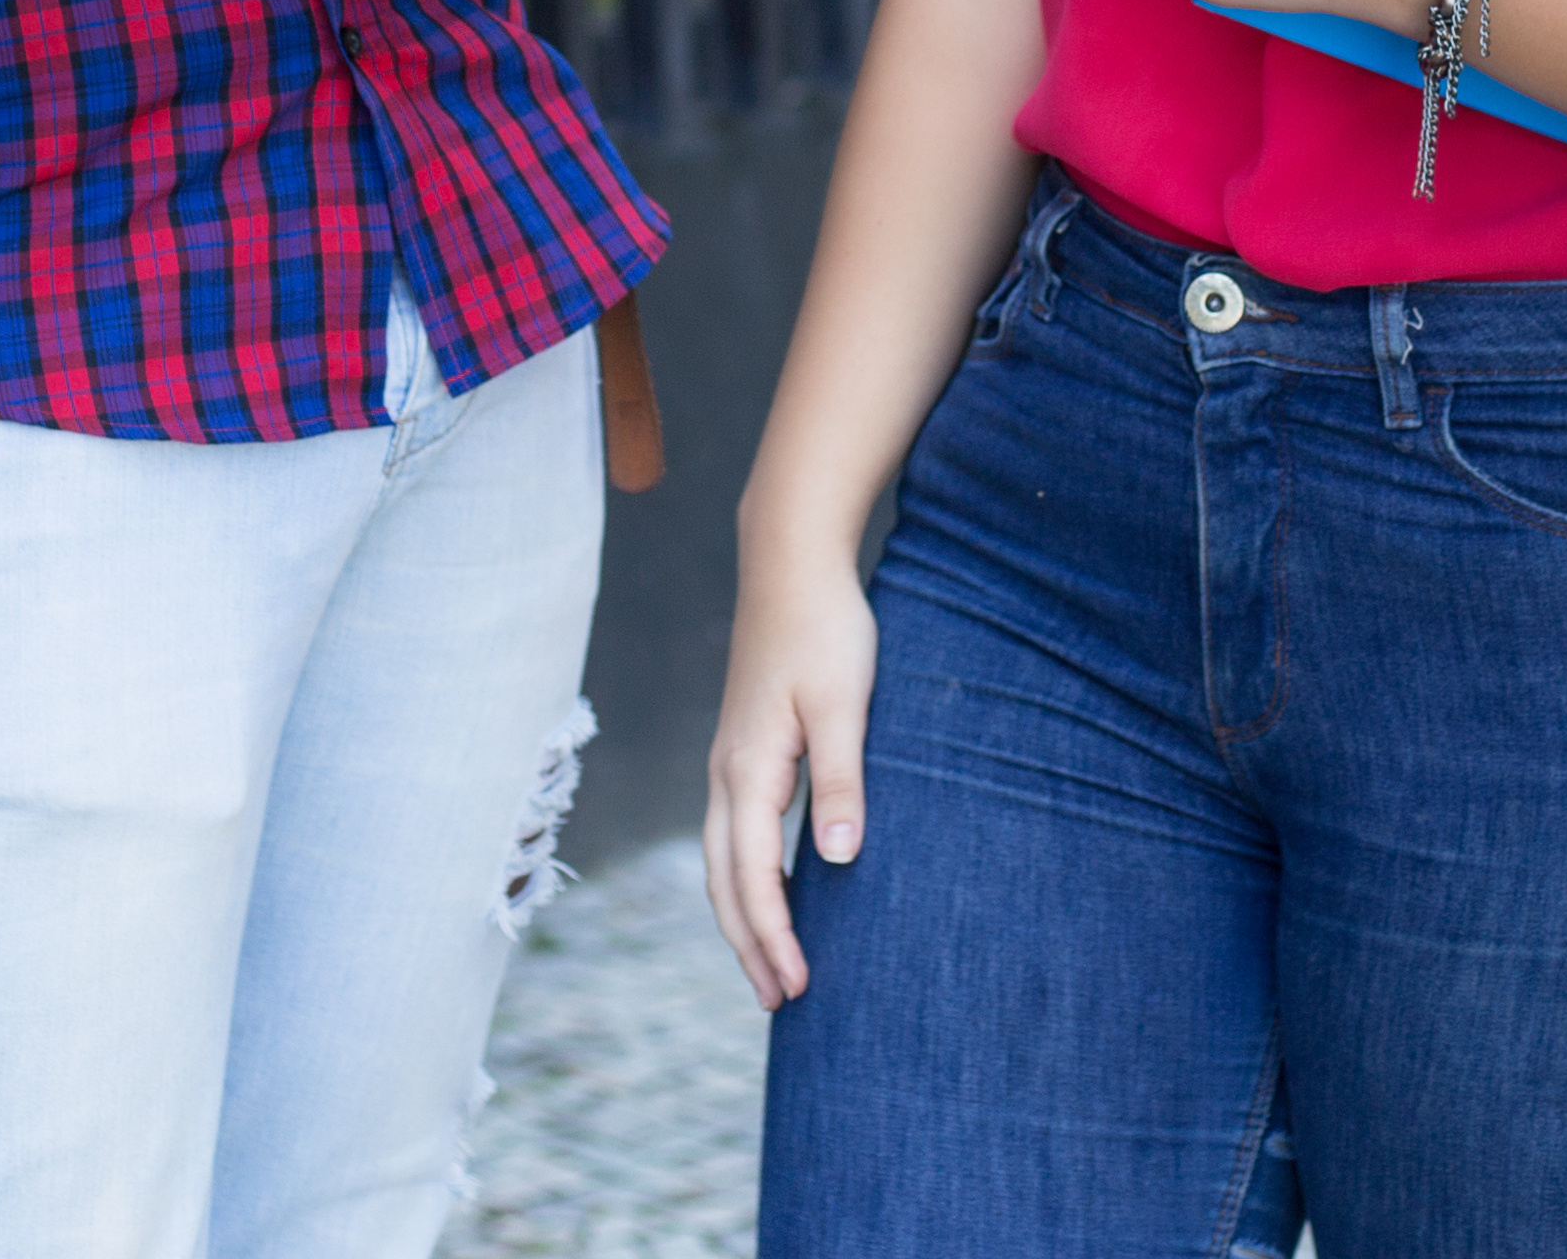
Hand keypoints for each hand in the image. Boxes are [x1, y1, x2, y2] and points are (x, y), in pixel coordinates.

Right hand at [702, 546, 880, 1009]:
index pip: (753, 877)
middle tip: (779, 1004)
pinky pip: (733, 834)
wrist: (790, 562)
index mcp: (748, 769)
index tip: (798, 988)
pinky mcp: (743, 750)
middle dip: (749, 946)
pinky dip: (745, 879)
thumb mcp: (845, 704)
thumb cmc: (824, 627)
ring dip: (742, 918)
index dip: (773, 937)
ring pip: (721, 861)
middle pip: (724, 880)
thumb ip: (841, 782)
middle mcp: (726, 772)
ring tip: (769, 969)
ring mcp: (728, 761)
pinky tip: (770, 893)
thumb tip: (837, 861)